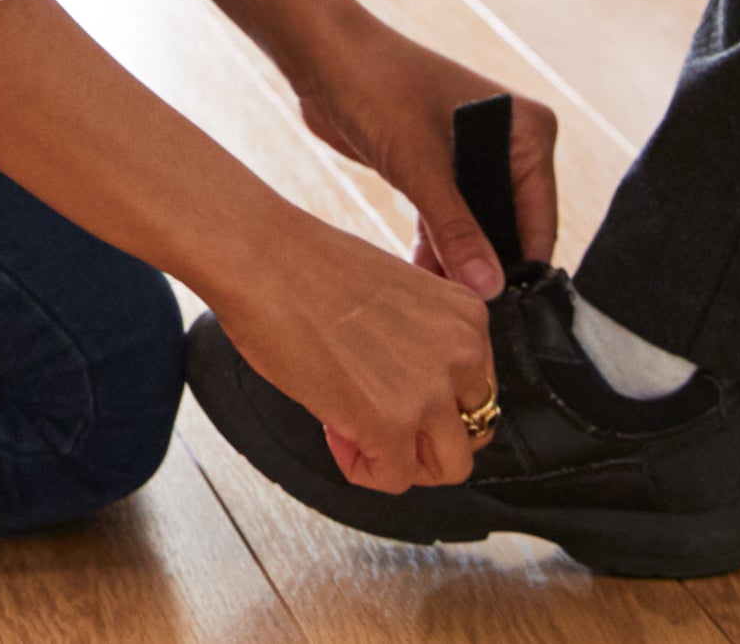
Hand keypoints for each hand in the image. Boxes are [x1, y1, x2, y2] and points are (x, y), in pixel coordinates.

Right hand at [205, 205, 499, 496]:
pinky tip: (334, 431)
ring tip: (356, 429)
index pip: (477, 391)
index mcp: (468, 316)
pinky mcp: (391, 423)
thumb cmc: (309, 269)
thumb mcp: (399, 297)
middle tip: (375, 419)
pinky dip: (363, 469)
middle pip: (471, 433)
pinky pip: (393, 479)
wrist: (262, 259)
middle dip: (423, 437)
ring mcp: (431, 390)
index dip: (430, 400)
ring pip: (447, 467)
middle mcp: (463, 353)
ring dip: (402, 459)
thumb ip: (424, 344)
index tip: (389, 388)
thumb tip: (414, 391)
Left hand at [289, 18, 557, 298]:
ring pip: (478, 227)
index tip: (506, 312)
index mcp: (528, 130)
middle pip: (510, 225)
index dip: (523, 264)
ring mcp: (474, 156)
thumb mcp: (420, 165)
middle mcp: (510, 142)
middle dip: (488, 267)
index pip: (539, 215)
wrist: (323, 55)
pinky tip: (422, 282)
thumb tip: (491, 288)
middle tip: (467, 315)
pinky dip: (437, 248)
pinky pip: (450, 220)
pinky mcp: (440, 168)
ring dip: (459, 263)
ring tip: (442, 307)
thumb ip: (456, 230)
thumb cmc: (379, 88)